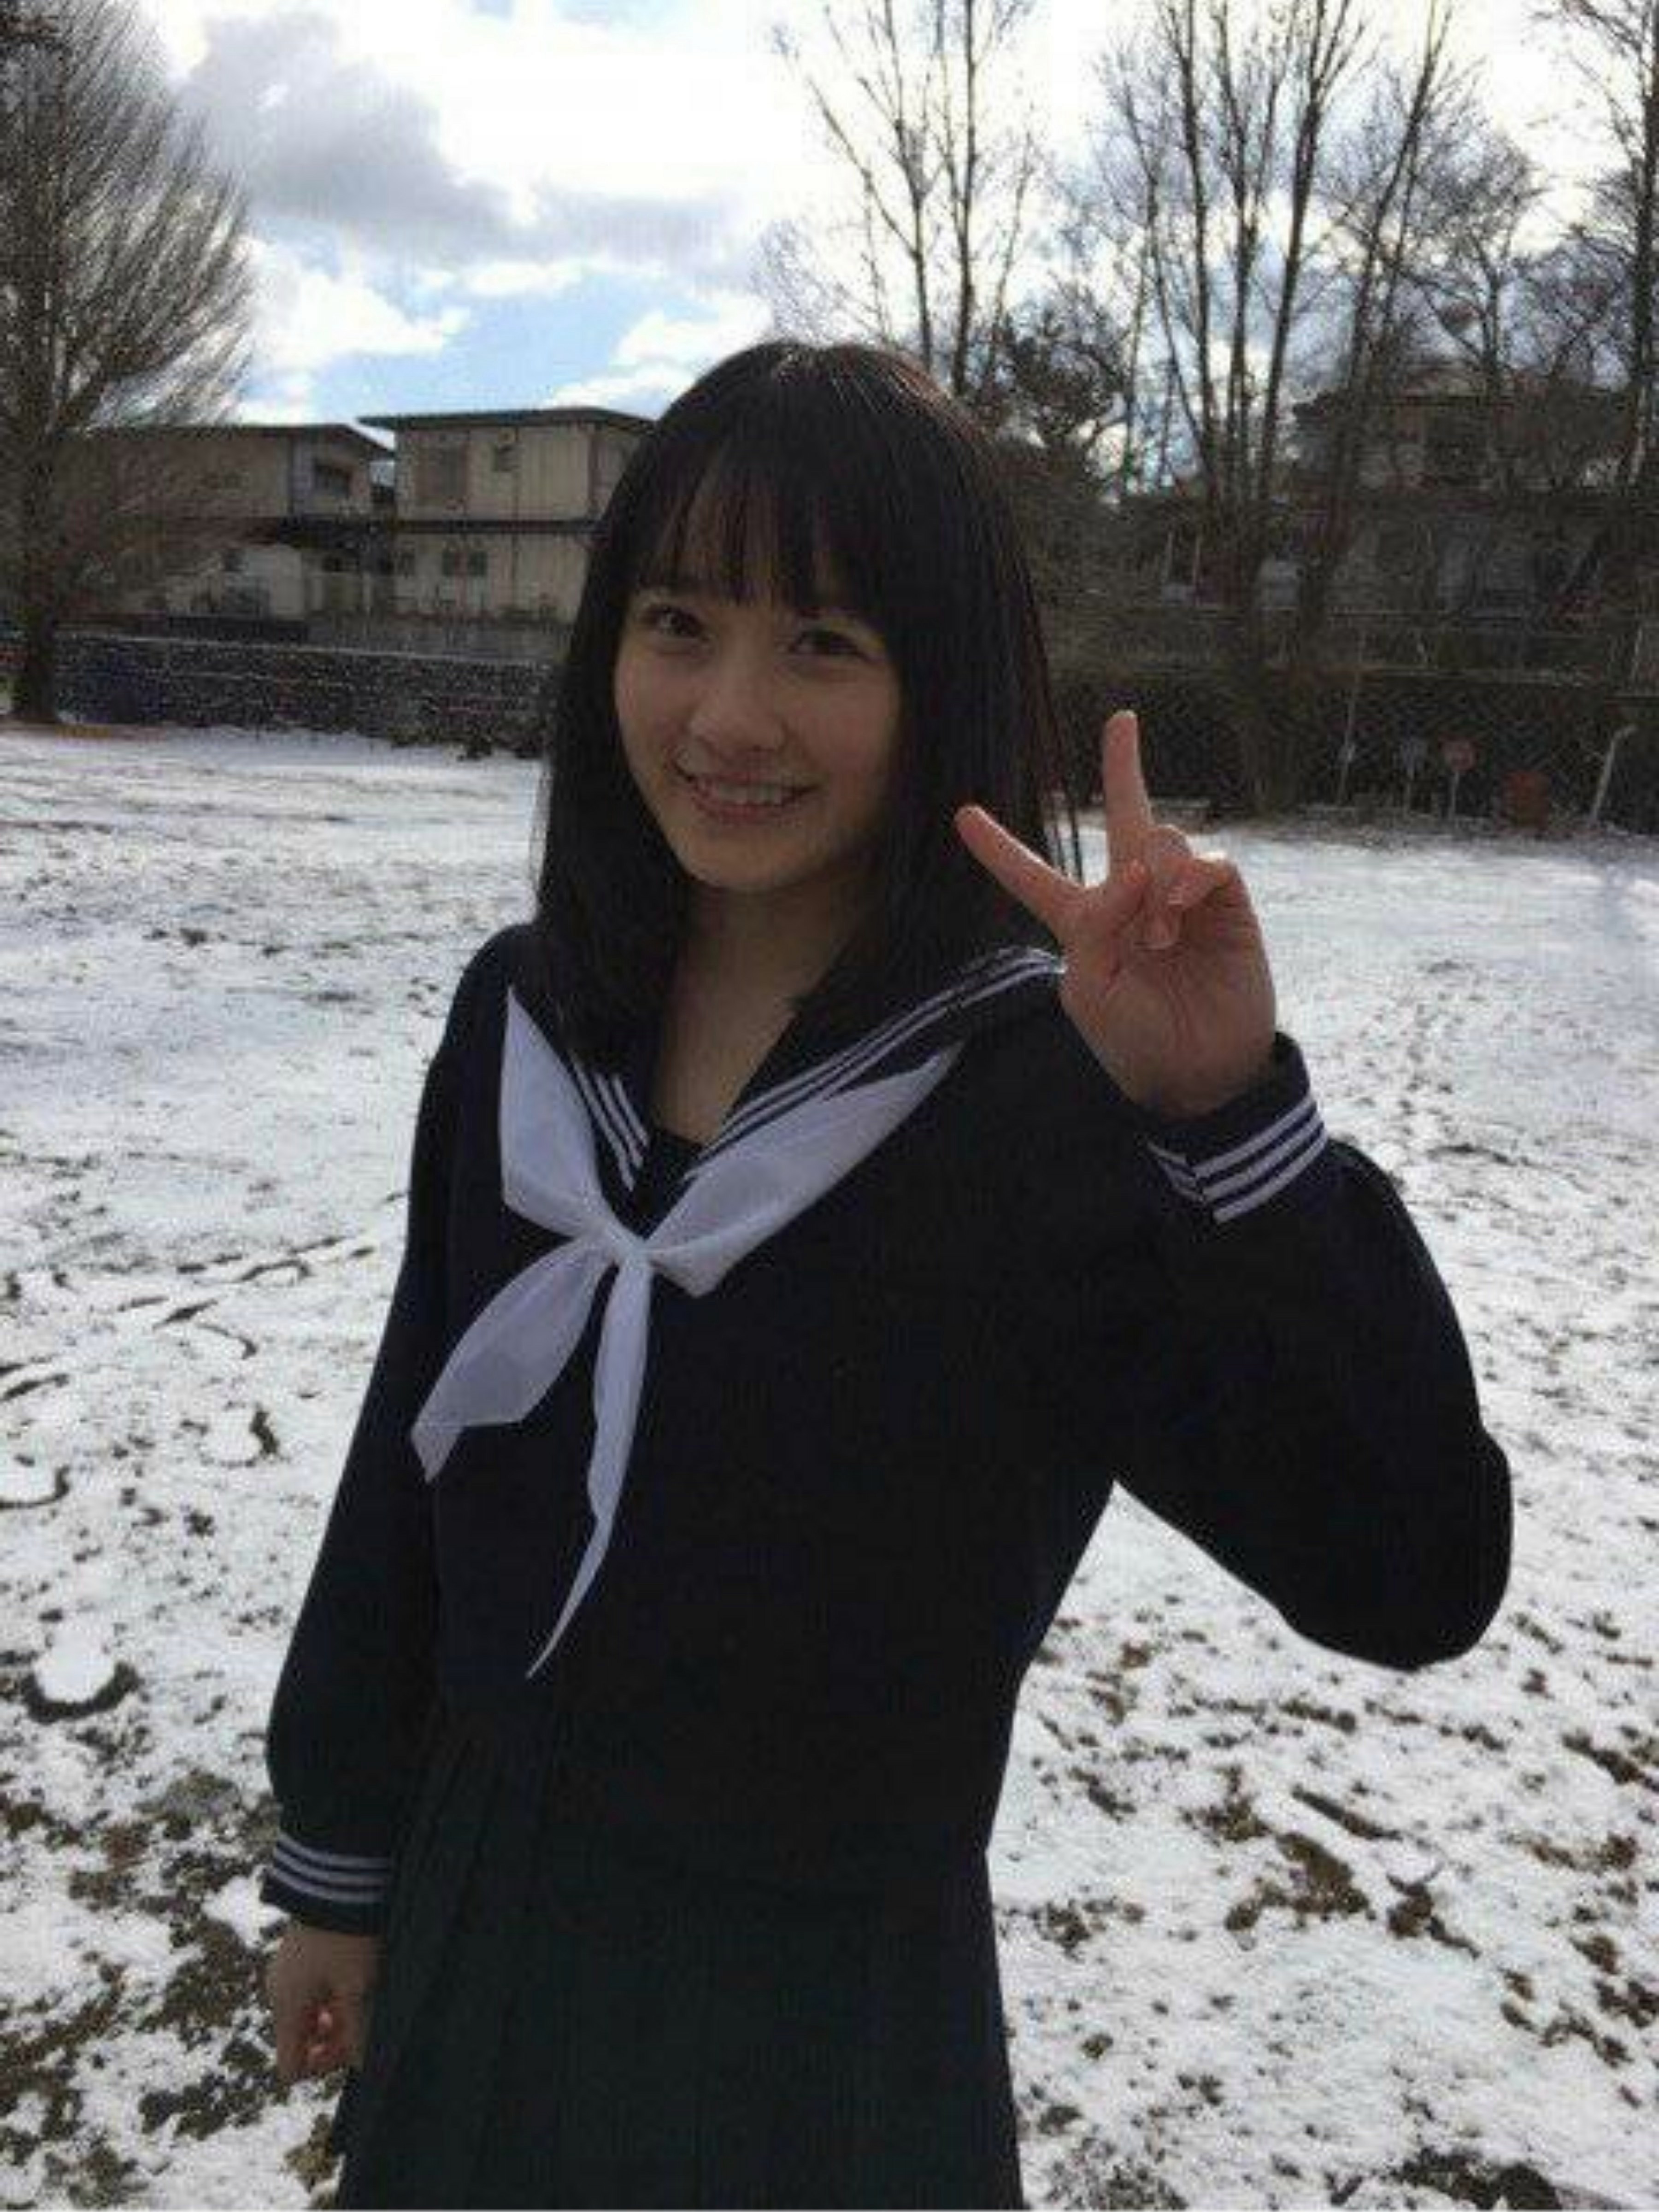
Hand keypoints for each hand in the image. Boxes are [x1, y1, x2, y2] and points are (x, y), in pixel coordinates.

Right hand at [265, 1920, 379, 2088]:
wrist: (336, 1882)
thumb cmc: (346, 1939)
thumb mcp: (357, 1988)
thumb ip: (358, 2032)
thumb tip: (367, 2066)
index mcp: (287, 2009)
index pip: (291, 2066)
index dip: (322, 2068)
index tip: (351, 2048)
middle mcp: (279, 1995)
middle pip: (302, 2041)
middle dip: (334, 2041)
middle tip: (366, 2024)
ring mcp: (286, 1974)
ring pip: (309, 2015)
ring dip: (336, 2018)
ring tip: (364, 1998)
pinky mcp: (298, 1957)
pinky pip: (311, 1992)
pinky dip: (331, 1996)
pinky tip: (355, 1979)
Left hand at [954, 708, 1277, 1118]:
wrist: (1199, 1075)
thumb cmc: (1135, 1043)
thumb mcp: (1090, 990)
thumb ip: (1096, 925)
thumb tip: (1135, 870)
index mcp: (1085, 925)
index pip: (1035, 878)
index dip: (999, 850)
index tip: (963, 816)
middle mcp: (1133, 900)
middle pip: (1123, 819)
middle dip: (1123, 768)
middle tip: (1122, 720)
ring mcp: (1181, 899)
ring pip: (1163, 841)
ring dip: (1156, 882)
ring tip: (1161, 937)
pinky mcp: (1225, 905)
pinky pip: (1209, 862)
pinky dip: (1192, 877)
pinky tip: (1181, 911)